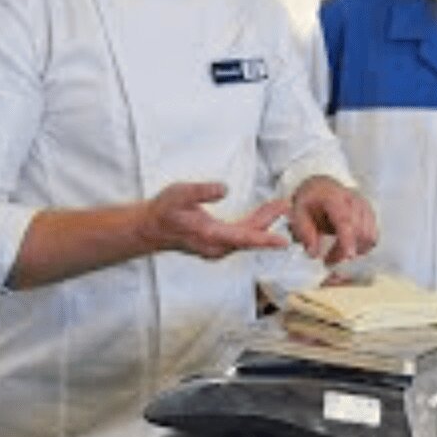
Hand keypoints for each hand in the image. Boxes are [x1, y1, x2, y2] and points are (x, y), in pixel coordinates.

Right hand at [137, 181, 289, 259]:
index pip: (243, 238)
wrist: (149, 228)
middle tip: (287, 206)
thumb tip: (224, 188)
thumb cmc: (164, 210)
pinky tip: (264, 213)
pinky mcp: (217, 244)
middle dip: (270, 222)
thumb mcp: (179, 194)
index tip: (284, 241)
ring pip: (247, 236)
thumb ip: (201, 191)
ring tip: (280, 205)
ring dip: (264, 222)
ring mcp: (217, 248)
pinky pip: (242, 236)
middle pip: (250, 236)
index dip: (265, 238)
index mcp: (210, 235)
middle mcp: (216, 247)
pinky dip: (255, 226)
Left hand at [289, 176, 379, 264]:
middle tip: (328, 261)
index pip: (345, 220)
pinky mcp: (370, 213)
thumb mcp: (298, 214)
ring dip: (354, 250)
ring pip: (369, 235)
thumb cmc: (310, 201)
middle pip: (359, 231)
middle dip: (345, 251)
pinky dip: (363, 246)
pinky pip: (373, 235)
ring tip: (336, 254)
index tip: (349, 257)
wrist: (321, 186)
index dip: (348, 239)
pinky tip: (348, 247)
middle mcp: (354, 200)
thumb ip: (305, 234)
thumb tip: (314, 254)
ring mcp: (365, 206)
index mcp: (333, 197)